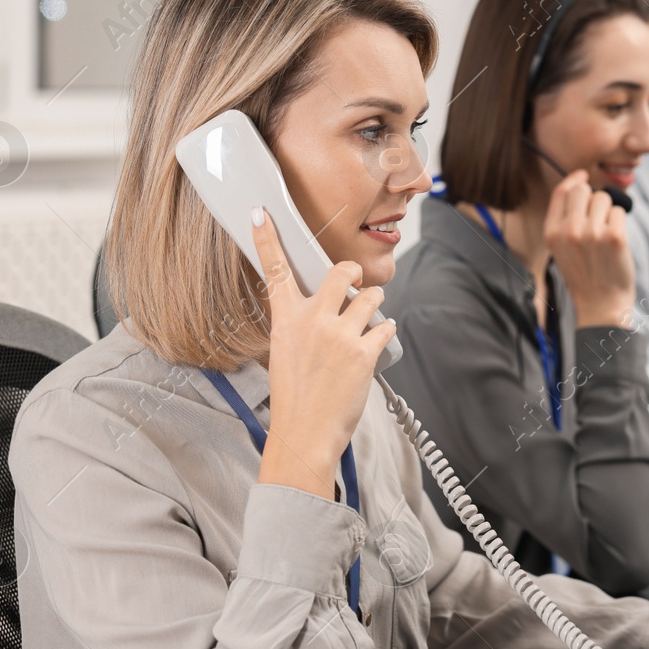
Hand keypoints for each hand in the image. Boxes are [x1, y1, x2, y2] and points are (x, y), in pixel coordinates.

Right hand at [252, 209, 395, 499]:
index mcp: (285, 320)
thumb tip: (321, 310)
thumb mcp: (283, 355)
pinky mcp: (363, 353)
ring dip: (375, 303)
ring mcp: (339, 335)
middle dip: (353, 273)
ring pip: (371, 298)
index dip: (267, 239)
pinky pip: (385, 328)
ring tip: (370, 318)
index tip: (262, 213)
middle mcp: (312, 321)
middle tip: (356, 283)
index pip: (274, 271)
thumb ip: (299, 327)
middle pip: (340, 272)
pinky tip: (378, 342)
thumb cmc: (294, 400)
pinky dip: (385, 332)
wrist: (304, 435)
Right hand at [544, 169, 633, 327]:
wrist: (601, 305)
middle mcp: (569, 230)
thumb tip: (581, 184)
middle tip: (598, 219)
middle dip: (594, 198)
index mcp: (552, 232)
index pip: (562, 191)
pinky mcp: (615, 237)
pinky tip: (616, 241)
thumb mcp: (561, 248)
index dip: (574, 179)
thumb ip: (565, 219)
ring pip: (604, 198)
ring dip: (609, 211)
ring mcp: (592, 233)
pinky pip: (620, 211)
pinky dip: (621, 222)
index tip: (584, 176)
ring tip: (606, 235)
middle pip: (583, 189)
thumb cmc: (584, 275)